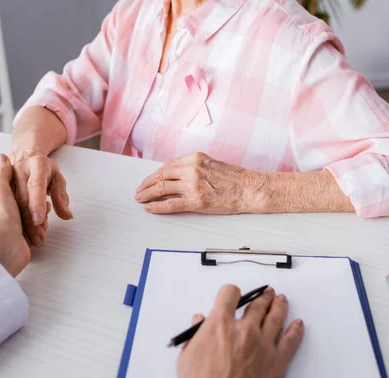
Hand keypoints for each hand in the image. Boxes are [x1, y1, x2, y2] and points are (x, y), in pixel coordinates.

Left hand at [0, 154, 46, 276]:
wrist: (4, 248)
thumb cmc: (0, 220)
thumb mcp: (0, 189)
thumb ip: (2, 173)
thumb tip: (2, 158)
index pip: (9, 194)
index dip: (23, 191)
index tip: (31, 189)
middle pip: (21, 208)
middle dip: (33, 207)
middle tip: (42, 205)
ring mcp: (8, 233)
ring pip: (28, 220)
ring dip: (38, 219)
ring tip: (42, 217)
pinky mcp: (20, 243)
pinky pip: (32, 233)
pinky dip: (39, 231)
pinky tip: (42, 228)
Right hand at [9, 149, 72, 247]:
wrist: (25, 155)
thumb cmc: (44, 170)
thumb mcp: (57, 179)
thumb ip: (61, 198)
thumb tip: (67, 216)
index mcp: (37, 165)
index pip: (36, 185)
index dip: (36, 203)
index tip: (38, 220)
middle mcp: (19, 170)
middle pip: (22, 198)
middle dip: (29, 221)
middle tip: (38, 239)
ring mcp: (7, 179)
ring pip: (12, 205)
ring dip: (21, 225)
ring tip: (32, 240)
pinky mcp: (0, 188)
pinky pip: (6, 207)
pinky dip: (14, 222)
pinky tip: (22, 235)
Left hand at [135, 152, 264, 214]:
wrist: (249, 189)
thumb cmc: (234, 179)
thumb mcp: (212, 164)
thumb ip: (195, 167)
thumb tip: (177, 175)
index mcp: (195, 158)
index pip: (168, 166)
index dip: (155, 174)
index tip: (149, 180)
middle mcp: (191, 169)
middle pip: (161, 176)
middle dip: (147, 184)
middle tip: (139, 191)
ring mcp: (192, 185)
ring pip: (162, 189)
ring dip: (148, 195)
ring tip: (140, 199)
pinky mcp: (196, 201)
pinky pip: (170, 204)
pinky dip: (157, 207)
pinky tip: (150, 208)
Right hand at [177, 285, 303, 377]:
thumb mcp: (187, 359)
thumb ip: (195, 335)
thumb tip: (199, 322)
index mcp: (219, 325)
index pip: (230, 294)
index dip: (231, 292)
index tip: (233, 295)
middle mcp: (244, 330)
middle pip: (257, 304)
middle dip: (262, 296)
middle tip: (266, 293)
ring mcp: (264, 344)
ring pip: (276, 317)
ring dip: (279, 306)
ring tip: (281, 300)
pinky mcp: (278, 361)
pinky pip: (291, 340)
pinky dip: (296, 330)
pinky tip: (298, 324)